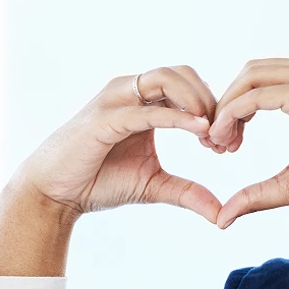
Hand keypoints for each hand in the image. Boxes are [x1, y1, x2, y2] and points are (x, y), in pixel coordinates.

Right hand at [10, 65, 225, 223]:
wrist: (56, 193)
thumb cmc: (100, 182)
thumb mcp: (155, 186)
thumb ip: (189, 193)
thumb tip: (222, 214)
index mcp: (144, 101)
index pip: (190, 86)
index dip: (216, 109)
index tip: (231, 143)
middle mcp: (130, 92)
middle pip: (184, 73)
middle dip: (213, 101)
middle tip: (226, 139)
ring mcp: (116, 100)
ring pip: (167, 79)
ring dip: (198, 102)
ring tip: (213, 134)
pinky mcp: (105, 118)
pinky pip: (148, 109)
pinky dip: (177, 117)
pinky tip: (199, 130)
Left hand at [207, 57, 288, 227]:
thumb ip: (258, 192)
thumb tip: (223, 218)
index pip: (265, 79)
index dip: (238, 106)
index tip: (226, 142)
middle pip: (253, 71)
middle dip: (227, 103)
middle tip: (216, 143)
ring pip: (251, 76)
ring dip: (227, 108)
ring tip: (219, 142)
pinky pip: (257, 95)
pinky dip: (234, 113)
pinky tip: (226, 138)